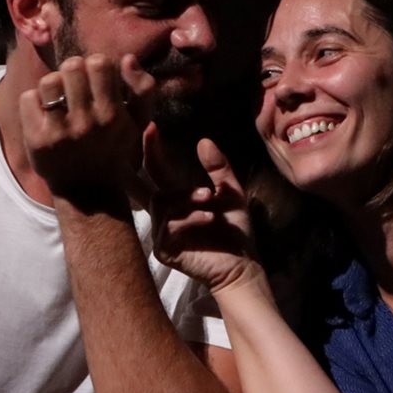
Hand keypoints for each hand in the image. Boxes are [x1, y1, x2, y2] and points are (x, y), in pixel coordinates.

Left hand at [20, 54, 155, 203]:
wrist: (87, 190)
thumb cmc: (113, 149)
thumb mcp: (137, 123)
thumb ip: (142, 88)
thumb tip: (128, 58)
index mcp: (113, 114)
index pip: (99, 63)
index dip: (94, 65)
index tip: (94, 80)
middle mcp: (87, 123)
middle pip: (72, 66)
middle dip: (72, 72)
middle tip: (73, 86)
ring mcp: (60, 132)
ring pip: (48, 81)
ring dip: (52, 85)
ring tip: (58, 99)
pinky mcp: (37, 140)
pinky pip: (28, 99)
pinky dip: (34, 103)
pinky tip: (44, 114)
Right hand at [147, 132, 258, 292]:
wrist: (242, 265)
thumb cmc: (234, 231)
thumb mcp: (231, 193)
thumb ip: (218, 169)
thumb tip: (203, 140)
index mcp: (177, 199)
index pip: (155, 171)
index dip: (150, 150)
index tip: (150, 128)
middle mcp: (165, 215)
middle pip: (153, 187)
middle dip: (161, 170)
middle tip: (170, 153)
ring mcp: (162, 234)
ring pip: (162, 205)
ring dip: (185, 199)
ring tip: (208, 200)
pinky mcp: (165, 252)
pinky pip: (169, 229)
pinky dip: (189, 220)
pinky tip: (207, 218)